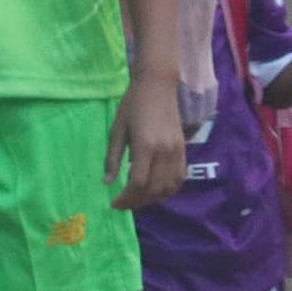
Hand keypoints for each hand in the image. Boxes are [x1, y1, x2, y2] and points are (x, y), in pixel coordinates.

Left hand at [104, 73, 186, 210]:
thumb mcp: (117, 130)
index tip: (114, 203)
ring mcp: (177, 152)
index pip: (138, 183)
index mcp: (145, 145)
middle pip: (153, 189)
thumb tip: (107, 182)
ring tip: (137, 199)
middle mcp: (164, 152)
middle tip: (123, 204)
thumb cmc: (132, 105)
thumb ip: (112, 158)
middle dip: (136, 202)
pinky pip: (179, 179)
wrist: (157, 86)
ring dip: (152, 199)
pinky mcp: (183, 150)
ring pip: (168, 188)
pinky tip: (155, 191)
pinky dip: (168, 190)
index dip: (126, 198)